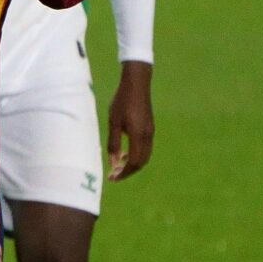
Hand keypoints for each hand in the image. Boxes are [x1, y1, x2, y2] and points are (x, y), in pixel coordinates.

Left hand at [106, 61, 153, 180]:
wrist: (137, 84)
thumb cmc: (121, 101)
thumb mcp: (113, 122)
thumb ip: (113, 144)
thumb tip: (113, 163)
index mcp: (138, 136)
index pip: (133, 163)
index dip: (123, 173)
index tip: (112, 177)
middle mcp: (147, 136)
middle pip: (141, 163)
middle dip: (128, 171)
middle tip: (113, 174)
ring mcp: (150, 132)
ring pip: (144, 156)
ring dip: (132, 163)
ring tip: (118, 163)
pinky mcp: (149, 128)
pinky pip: (145, 148)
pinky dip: (136, 155)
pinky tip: (125, 151)